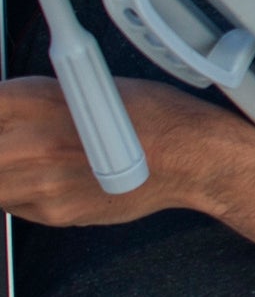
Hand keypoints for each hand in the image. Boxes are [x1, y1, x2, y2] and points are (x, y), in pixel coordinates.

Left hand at [0, 73, 242, 226]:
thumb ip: (38, 98)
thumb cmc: (158, 117)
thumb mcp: (92, 84)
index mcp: (42, 100)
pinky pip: (15, 206)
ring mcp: (43, 182)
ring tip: (29, 163)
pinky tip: (50, 181)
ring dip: (4, 173)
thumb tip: (10, 107)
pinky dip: (22, 194)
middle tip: (15, 143)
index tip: (5, 118)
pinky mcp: (55, 212)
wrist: (193, 158)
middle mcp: (37, 142)